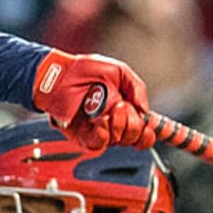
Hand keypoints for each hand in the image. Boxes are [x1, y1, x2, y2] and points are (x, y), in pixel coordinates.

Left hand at [32, 50, 155, 150]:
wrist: (61, 73)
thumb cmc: (86, 70)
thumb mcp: (119, 71)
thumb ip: (137, 88)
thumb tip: (145, 111)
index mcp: (125, 111)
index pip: (143, 132)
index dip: (150, 133)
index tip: (152, 125)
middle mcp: (113, 124)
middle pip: (135, 138)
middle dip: (134, 123)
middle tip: (122, 105)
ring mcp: (98, 130)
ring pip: (119, 141)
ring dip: (120, 125)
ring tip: (112, 108)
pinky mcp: (82, 136)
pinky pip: (99, 143)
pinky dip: (105, 133)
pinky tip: (102, 120)